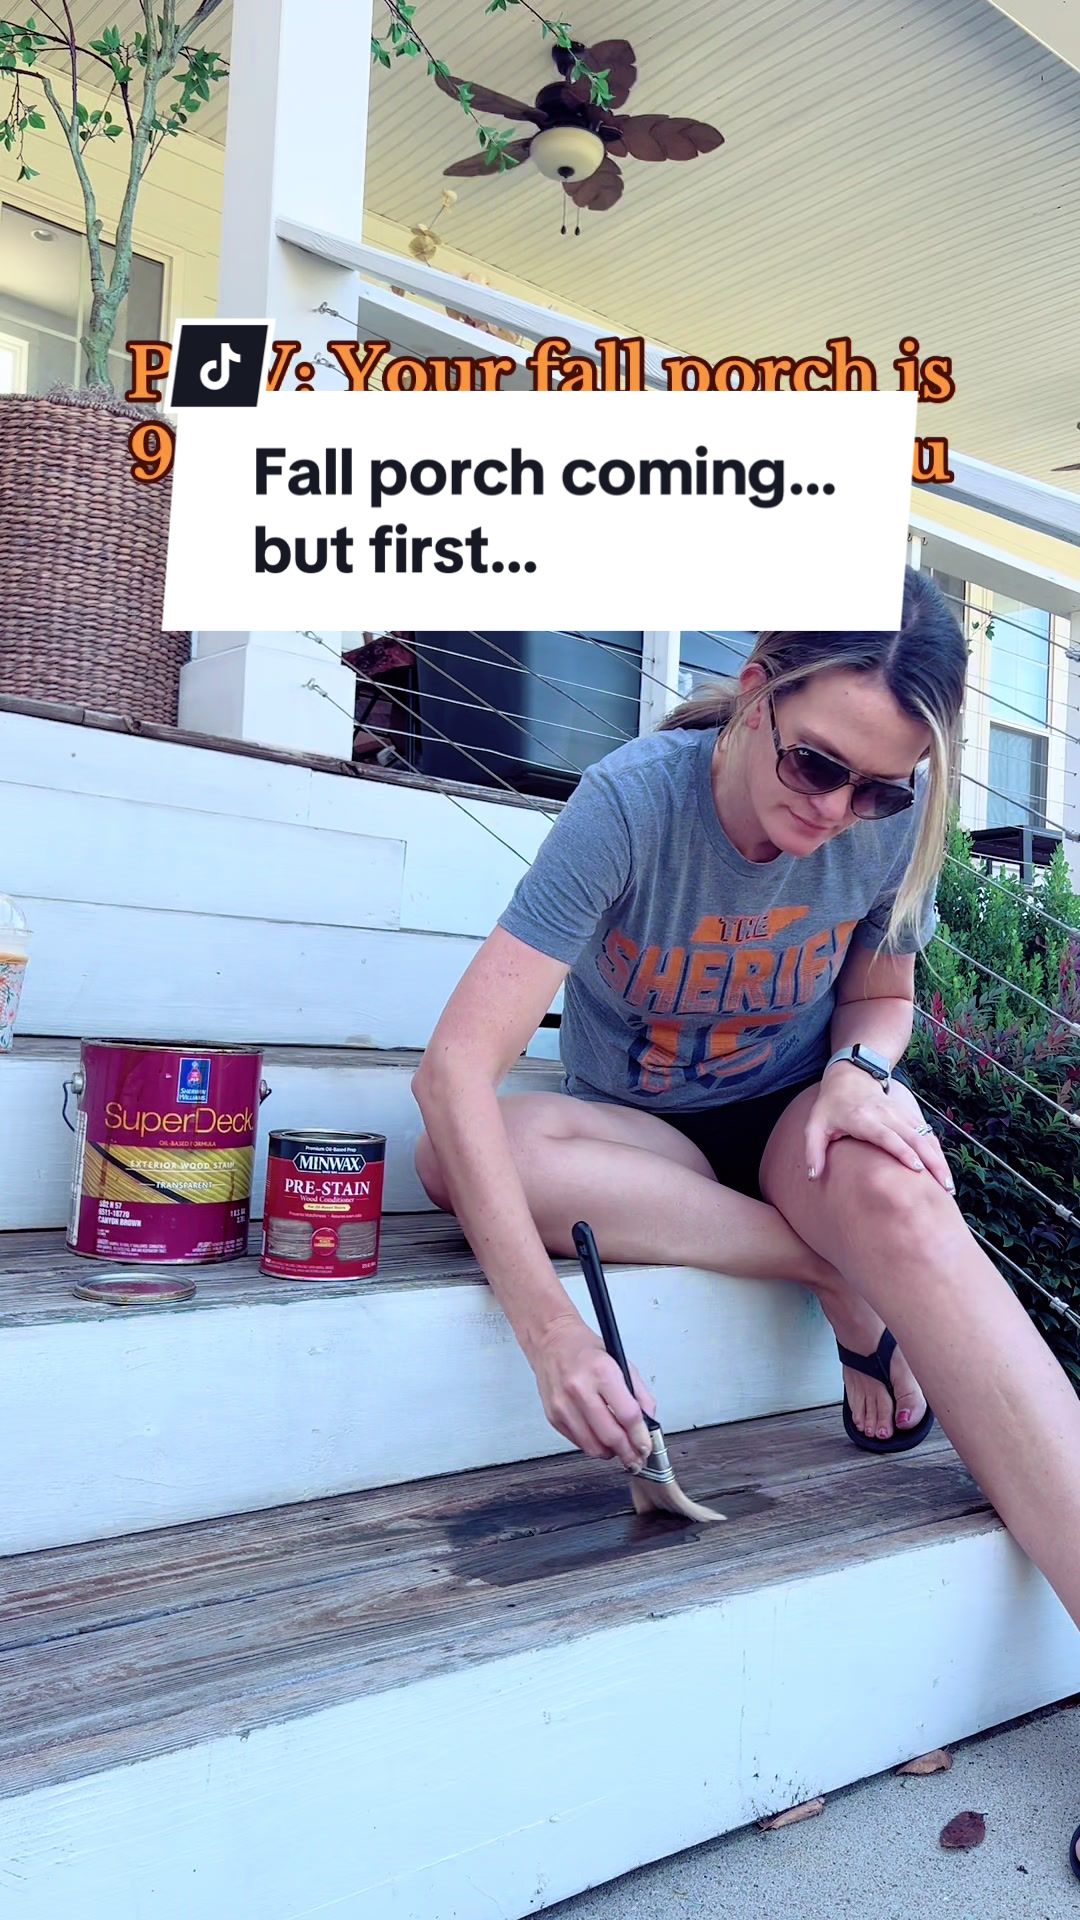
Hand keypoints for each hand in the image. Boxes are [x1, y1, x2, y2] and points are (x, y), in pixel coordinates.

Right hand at [529, 1314, 656, 1469]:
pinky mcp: (553, 1416)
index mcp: (602, 1372)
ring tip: (619, 1450)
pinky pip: (578, 1442)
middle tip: (636, 1457)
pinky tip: (600, 1438)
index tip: (646, 1446)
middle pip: (610, 1436)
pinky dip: (593, 1445)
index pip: (628, 1415)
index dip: (640, 1437)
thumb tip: (648, 1423)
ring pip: (593, 1446)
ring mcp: (563, 1405)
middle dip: (628, 1453)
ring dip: (611, 1453)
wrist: (552, 1342)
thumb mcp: (621, 1362)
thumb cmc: (585, 1350)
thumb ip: (640, 1394)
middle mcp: (580, 1389)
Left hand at [805, 1064, 954, 1190]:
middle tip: (943, 1187)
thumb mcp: (815, 1126)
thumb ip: (813, 1152)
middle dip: (931, 1161)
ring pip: (924, 1136)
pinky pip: (926, 1133)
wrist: (851, 1075)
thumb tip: (813, 1177)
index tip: (917, 1168)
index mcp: (862, 1119)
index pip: (886, 1135)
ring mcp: (899, 1113)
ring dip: (938, 1159)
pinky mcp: (907, 1114)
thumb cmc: (831, 1105)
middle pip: (913, 1138)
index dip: (902, 1151)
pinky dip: (937, 1151)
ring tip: (948, 1186)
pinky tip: (944, 1170)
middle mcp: (885, 1114)